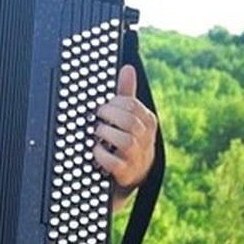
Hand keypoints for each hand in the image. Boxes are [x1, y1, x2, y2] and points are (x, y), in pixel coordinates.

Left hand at [93, 65, 157, 196]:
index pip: (133, 106)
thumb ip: (126, 94)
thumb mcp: (128, 117)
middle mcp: (146, 140)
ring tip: (96, 132)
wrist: (129, 176)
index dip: (114, 102)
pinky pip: (115, 163)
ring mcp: (138, 158)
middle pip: (130, 121)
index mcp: (147, 122)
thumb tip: (128, 68)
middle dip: (109, 116)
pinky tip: (95, 150)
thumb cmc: (126, 140)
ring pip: (125, 141)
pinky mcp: (127, 174)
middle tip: (97, 116)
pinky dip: (102, 155)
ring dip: (106, 134)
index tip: (102, 104)